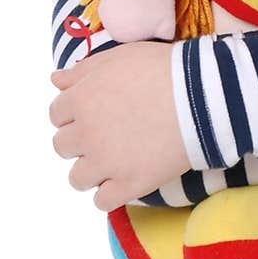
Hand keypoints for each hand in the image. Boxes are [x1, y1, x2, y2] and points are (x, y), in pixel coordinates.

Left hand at [49, 41, 190, 210]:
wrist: (202, 96)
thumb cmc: (163, 69)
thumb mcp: (119, 57)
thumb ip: (83, 71)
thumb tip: (55, 80)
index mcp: (80, 100)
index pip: (57, 115)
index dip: (75, 114)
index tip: (95, 113)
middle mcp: (86, 133)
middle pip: (63, 146)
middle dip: (81, 141)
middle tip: (107, 134)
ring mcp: (106, 162)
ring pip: (77, 178)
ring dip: (92, 170)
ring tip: (115, 161)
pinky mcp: (129, 184)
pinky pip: (102, 202)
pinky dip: (110, 194)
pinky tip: (125, 181)